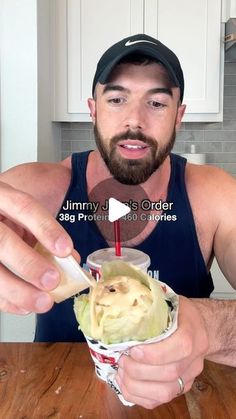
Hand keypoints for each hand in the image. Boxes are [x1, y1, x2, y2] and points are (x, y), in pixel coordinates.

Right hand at [0, 181, 73, 313]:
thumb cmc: (9, 214)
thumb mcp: (26, 214)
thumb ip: (45, 232)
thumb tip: (72, 260)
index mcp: (1, 195)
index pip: (23, 206)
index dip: (45, 228)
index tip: (66, 250)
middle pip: (1, 241)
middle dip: (28, 264)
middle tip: (52, 281)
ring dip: (17, 290)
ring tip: (43, 302)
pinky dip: (6, 301)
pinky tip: (24, 307)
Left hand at [116, 296, 208, 408]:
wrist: (199, 327)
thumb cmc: (178, 313)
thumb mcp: (168, 302)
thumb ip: (150, 307)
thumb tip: (120, 307)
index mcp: (193, 333)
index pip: (180, 347)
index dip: (154, 353)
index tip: (133, 350)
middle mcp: (195, 359)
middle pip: (170, 373)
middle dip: (139, 370)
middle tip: (121, 359)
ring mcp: (189, 377)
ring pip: (165, 392)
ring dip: (136, 385)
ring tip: (121, 371)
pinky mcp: (181, 388)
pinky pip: (159, 401)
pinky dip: (137, 396)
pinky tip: (124, 382)